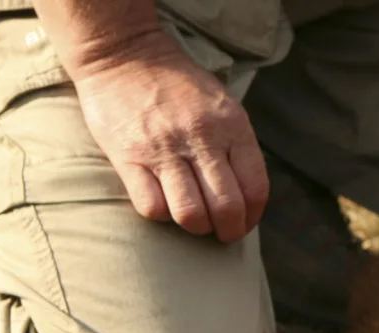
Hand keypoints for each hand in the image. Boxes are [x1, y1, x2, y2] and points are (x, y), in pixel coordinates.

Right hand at [70, 33, 266, 240]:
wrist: (123, 53)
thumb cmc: (177, 85)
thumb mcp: (221, 105)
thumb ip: (236, 145)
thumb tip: (248, 194)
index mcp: (230, 125)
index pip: (255, 187)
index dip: (253, 216)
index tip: (244, 222)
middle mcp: (201, 137)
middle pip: (226, 208)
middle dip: (229, 231)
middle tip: (223, 233)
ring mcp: (163, 148)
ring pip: (190, 214)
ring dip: (197, 227)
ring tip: (195, 222)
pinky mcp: (129, 158)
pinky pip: (152, 206)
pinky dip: (162, 214)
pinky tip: (164, 204)